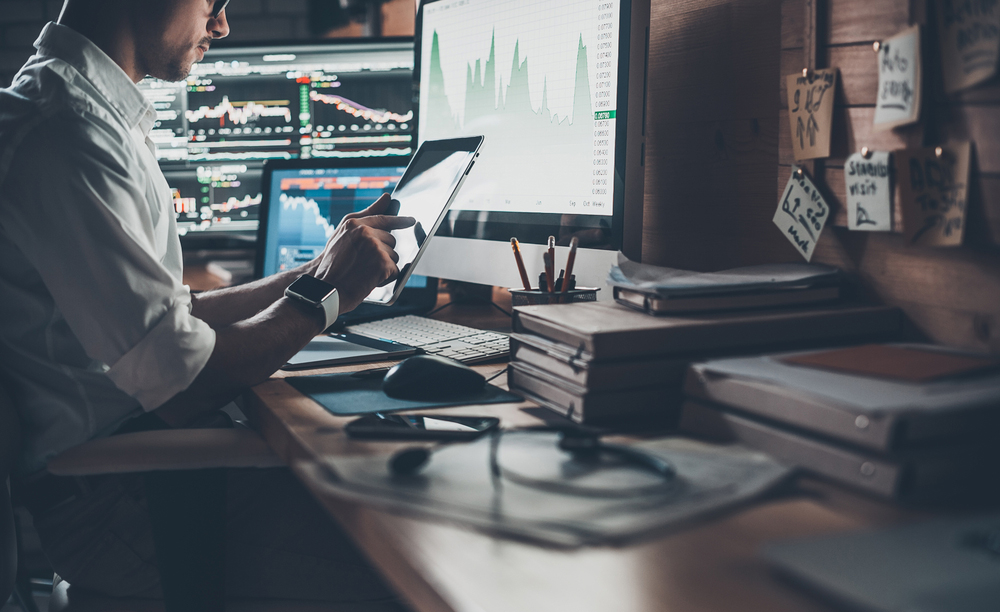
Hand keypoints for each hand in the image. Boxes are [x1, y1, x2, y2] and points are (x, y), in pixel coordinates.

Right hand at [312, 194, 414, 311]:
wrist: (326, 288)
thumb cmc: (332, 263)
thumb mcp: (343, 234)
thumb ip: (366, 215)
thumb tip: (387, 198)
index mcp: (354, 224)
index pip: (383, 219)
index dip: (399, 220)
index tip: (411, 220)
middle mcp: (365, 233)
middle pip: (391, 240)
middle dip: (383, 253)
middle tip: (364, 263)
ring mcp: (374, 247)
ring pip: (394, 256)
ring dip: (384, 266)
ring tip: (364, 271)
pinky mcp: (382, 264)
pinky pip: (395, 270)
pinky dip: (386, 278)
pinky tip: (370, 280)